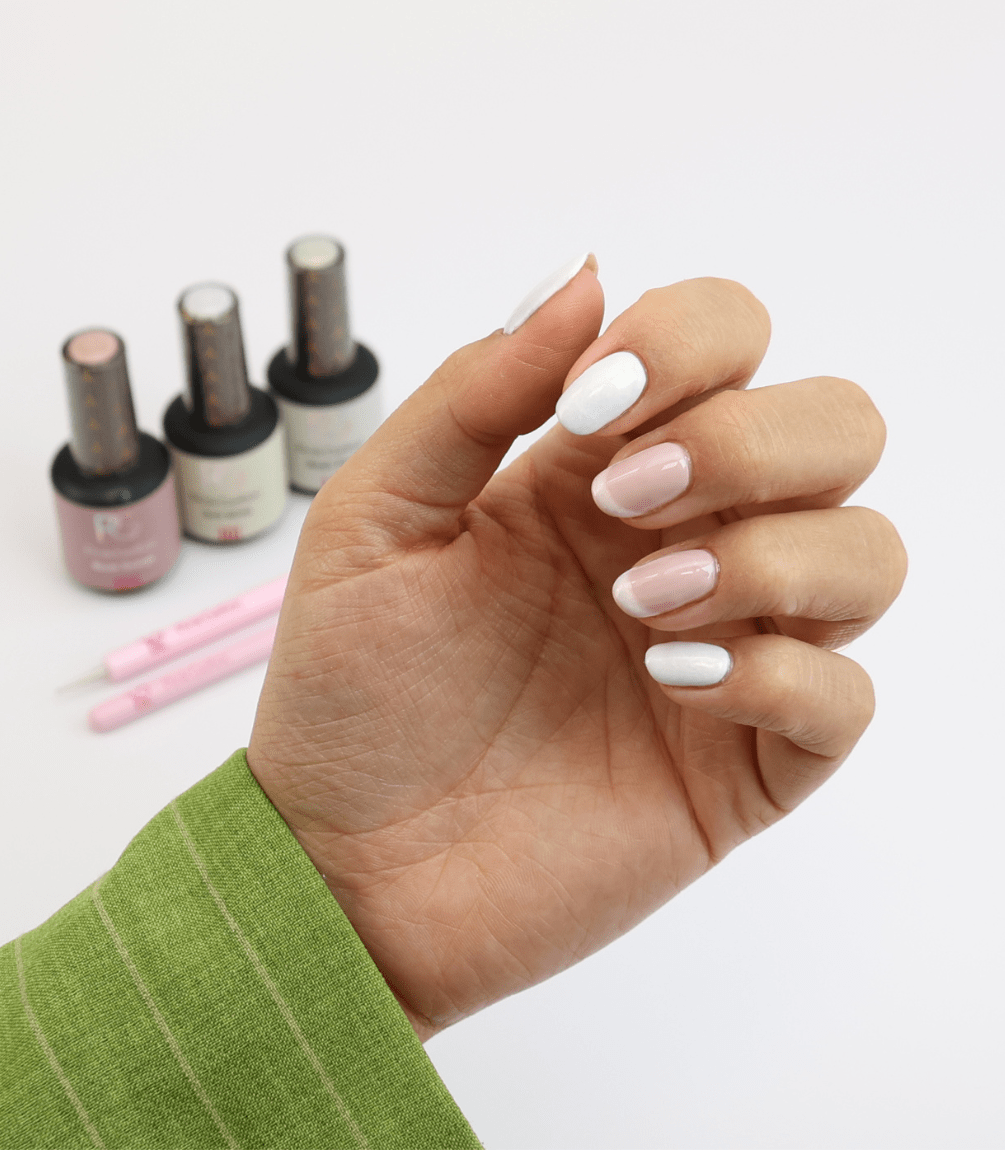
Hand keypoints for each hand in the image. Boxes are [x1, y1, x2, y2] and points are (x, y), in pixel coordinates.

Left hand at [247, 263, 905, 1038]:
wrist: (348, 864)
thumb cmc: (352, 689)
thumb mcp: (376, 517)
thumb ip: (476, 393)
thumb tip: (585, 274)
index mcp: (600, 466)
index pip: (729, 337)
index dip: (690, 344)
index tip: (590, 409)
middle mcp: (685, 541)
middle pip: (836, 426)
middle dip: (751, 442)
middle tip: (626, 504)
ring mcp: (728, 649)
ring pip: (867, 552)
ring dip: (770, 555)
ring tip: (640, 606)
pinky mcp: (745, 762)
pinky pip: (844, 697)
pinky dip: (783, 674)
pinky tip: (676, 687)